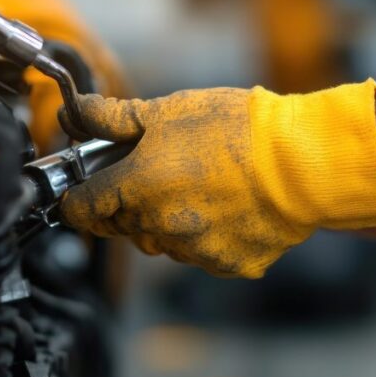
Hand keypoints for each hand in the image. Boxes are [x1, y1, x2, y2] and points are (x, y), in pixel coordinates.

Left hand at [61, 83, 375, 277]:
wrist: (303, 161)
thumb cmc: (237, 128)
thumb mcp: (167, 110)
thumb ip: (112, 118)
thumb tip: (72, 113)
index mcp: (136, 188)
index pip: (81, 210)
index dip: (81, 197)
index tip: (91, 187)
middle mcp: (158, 228)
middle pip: (122, 226)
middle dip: (130, 203)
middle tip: (160, 171)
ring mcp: (194, 252)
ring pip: (162, 241)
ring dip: (168, 220)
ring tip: (202, 184)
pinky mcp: (227, 266)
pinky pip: (202, 254)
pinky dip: (207, 235)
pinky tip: (229, 206)